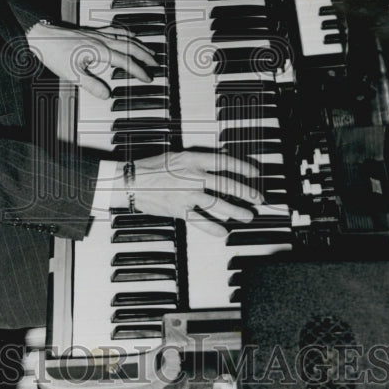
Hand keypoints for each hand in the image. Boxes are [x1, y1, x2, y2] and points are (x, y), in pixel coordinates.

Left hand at [25, 22, 155, 99]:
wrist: (41, 35)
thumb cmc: (54, 52)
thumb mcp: (72, 74)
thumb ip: (91, 85)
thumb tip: (106, 94)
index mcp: (100, 50)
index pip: (125, 61)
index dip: (139, 70)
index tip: (148, 77)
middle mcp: (101, 40)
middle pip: (130, 46)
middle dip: (145, 56)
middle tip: (156, 63)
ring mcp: (97, 34)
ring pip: (125, 37)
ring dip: (139, 44)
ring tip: (149, 50)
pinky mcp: (91, 31)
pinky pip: (115, 29)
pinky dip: (126, 32)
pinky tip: (129, 34)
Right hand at [131, 151, 262, 234]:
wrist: (130, 181)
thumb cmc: (150, 168)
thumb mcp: (176, 156)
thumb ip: (197, 159)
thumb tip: (218, 159)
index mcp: (193, 160)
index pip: (224, 162)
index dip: (242, 168)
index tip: (254, 173)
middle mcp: (194, 177)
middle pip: (227, 185)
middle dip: (246, 193)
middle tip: (258, 198)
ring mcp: (187, 195)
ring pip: (218, 204)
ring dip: (236, 211)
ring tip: (247, 216)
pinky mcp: (179, 210)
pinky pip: (200, 221)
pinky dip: (213, 227)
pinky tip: (223, 231)